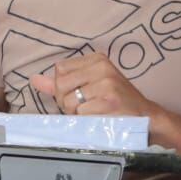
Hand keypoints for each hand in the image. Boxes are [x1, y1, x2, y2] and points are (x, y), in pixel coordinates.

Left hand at [29, 53, 160, 120]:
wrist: (146, 116)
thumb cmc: (116, 101)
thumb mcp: (91, 85)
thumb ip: (62, 82)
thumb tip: (34, 79)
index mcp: (96, 59)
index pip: (60, 70)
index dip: (63, 87)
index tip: (79, 94)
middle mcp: (101, 67)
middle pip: (60, 85)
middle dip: (67, 102)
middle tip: (86, 107)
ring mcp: (106, 83)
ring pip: (69, 102)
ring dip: (77, 114)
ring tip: (95, 112)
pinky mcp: (109, 100)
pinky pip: (81, 114)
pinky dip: (88, 120)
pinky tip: (102, 117)